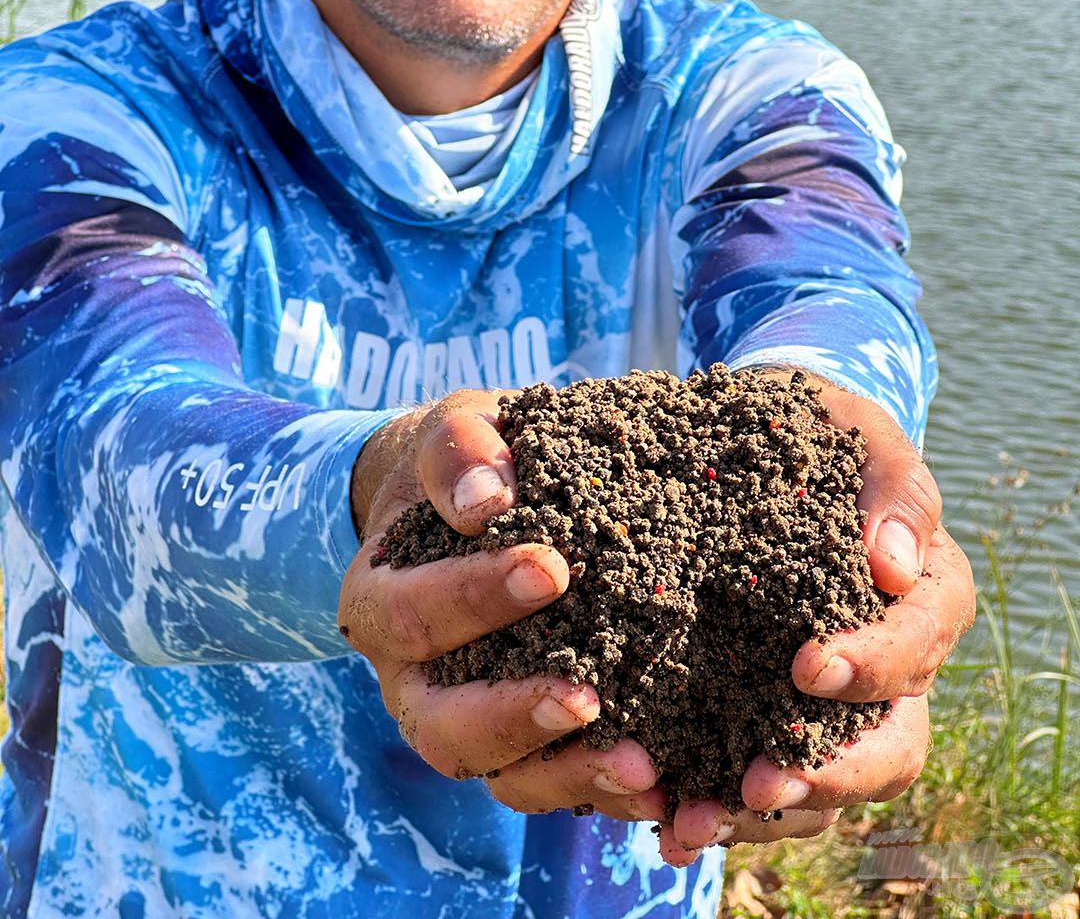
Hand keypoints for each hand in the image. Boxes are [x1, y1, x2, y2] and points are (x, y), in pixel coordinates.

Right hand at [337, 392, 667, 825]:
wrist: (476, 499)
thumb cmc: (468, 461)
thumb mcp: (452, 432)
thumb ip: (460, 451)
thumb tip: (487, 503)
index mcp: (380, 602)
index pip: (415, 615)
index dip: (475, 598)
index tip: (552, 568)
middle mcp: (412, 680)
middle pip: (443, 726)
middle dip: (515, 714)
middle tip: (588, 697)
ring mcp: (467, 721)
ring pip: (500, 778)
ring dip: (570, 775)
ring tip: (642, 768)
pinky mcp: (526, 745)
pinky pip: (556, 786)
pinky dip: (606, 790)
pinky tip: (669, 785)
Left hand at [657, 372, 975, 865]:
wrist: (764, 436)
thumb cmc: (821, 427)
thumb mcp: (860, 431)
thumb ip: (891, 484)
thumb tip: (896, 563)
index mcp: (926, 594)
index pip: (918, 644)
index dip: (872, 666)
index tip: (807, 667)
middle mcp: (893, 661)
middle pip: (891, 745)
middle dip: (829, 774)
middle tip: (761, 782)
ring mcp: (838, 698)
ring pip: (827, 783)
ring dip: (766, 812)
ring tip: (694, 821)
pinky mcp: (772, 710)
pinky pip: (765, 775)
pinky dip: (720, 801)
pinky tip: (662, 811)